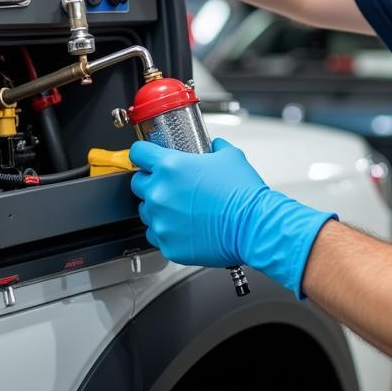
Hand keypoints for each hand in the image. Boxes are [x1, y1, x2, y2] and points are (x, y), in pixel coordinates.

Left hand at [129, 138, 335, 297]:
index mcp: (170, 166)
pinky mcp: (168, 244)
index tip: (146, 157)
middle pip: (137, 183)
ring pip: (145, 212)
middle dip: (151, 182)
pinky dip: (166, 231)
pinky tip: (184, 227)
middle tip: (171, 186)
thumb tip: (213, 146)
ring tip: (181, 209)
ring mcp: (161, 221)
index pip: (138, 153)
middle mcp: (160, 193)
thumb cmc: (243, 194)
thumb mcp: (230, 157)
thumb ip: (215, 148)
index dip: (143, 153)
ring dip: (158, 208)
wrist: (253, 226)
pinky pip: (156, 235)